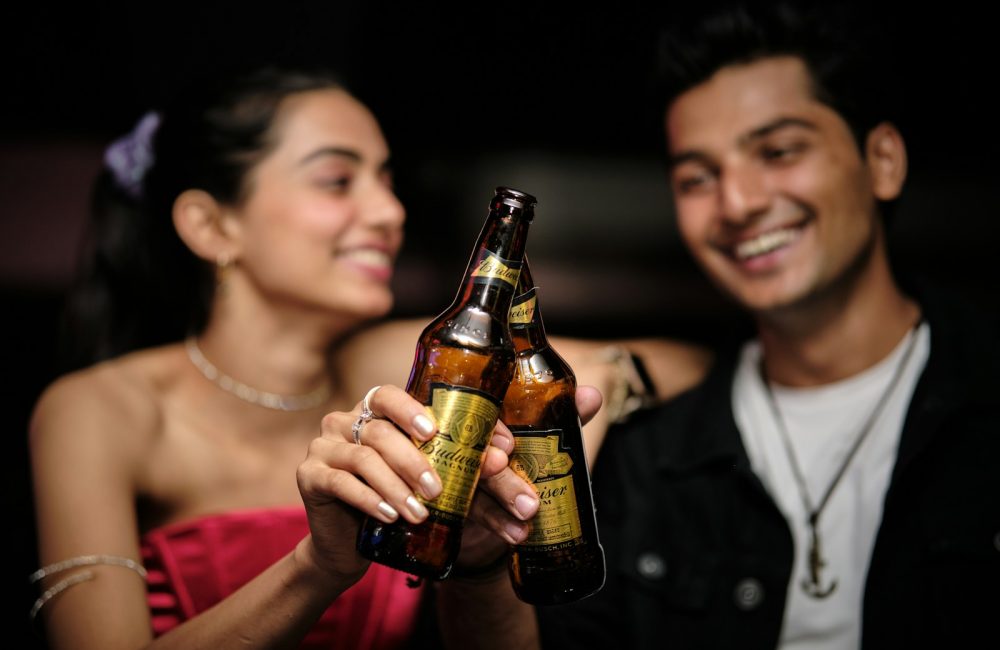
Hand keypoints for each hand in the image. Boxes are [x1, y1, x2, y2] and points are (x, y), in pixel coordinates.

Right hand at [296, 385, 443, 581]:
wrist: (347, 544)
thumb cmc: (392, 501)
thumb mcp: (420, 478)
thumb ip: (454, 463)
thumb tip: (500, 457)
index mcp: (371, 412)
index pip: (386, 395)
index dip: (408, 410)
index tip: (433, 432)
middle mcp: (342, 422)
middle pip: (379, 433)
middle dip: (412, 462)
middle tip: (436, 490)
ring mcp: (322, 446)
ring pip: (363, 459)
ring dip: (395, 487)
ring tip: (418, 514)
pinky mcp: (308, 475)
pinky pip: (341, 483)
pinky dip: (369, 500)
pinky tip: (389, 516)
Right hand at [456, 385, 602, 569]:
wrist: (498, 493)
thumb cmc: (518, 450)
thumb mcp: (540, 431)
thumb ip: (563, 414)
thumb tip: (591, 397)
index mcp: (478, 413)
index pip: (474, 414)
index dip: (490, 430)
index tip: (509, 445)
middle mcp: (458, 440)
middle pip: (468, 454)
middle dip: (494, 471)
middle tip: (515, 482)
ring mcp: (452, 472)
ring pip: (469, 487)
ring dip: (498, 503)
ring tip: (528, 514)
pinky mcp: (455, 504)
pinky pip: (473, 515)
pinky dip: (498, 524)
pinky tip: (517, 533)